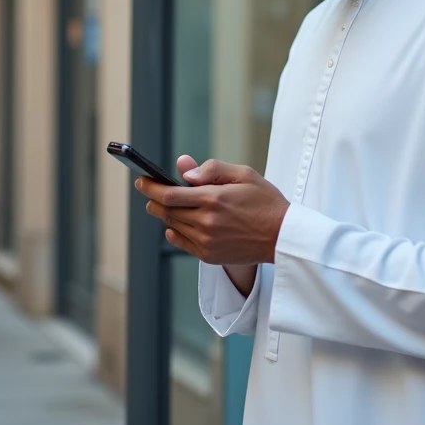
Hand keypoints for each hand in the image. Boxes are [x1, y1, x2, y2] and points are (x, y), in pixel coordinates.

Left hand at [135, 155, 290, 264]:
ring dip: (165, 214)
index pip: (169, 194)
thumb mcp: (243, 174)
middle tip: (150, 191)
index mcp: (214, 198)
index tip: (141, 180)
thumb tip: (183, 172)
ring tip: (164, 206)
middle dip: (154, 200)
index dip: (151, 187)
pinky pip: (181, 242)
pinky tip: (175, 225)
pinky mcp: (209, 255)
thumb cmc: (265, 202)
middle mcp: (207, 222)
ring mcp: (207, 241)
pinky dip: (174, 232)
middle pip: (166, 211)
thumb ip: (211, 169)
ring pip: (172, 225)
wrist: (282, 236)